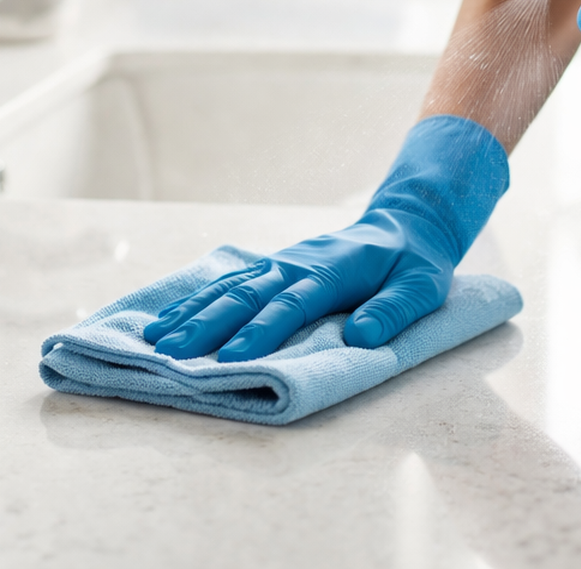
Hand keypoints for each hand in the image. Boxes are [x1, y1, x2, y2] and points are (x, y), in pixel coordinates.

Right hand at [143, 115, 508, 361]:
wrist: (405, 223)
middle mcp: (297, 264)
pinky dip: (197, 301)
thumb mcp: (422, 287)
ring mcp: (280, 263)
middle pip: (247, 295)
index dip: (263, 331)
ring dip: (193, 314)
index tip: (234, 358)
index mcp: (332, 270)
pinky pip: (229, 285)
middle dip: (209, 326)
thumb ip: (394, 311)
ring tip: (157, 340)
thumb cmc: (415, 263)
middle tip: (174, 354)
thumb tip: (364, 337)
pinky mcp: (272, 268)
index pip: (291, 303)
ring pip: (230, 289)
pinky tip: (168, 319)